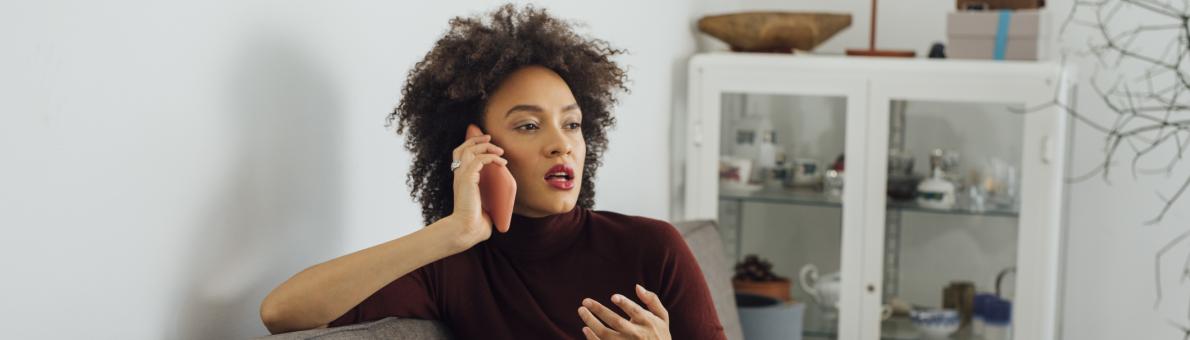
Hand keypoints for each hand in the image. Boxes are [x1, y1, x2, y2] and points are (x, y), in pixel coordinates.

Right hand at [444, 124, 506, 250]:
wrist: (466, 230)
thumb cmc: (475, 224)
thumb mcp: (484, 207)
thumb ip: (489, 202)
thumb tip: (500, 207)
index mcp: (461, 180)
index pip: (460, 155)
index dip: (471, 146)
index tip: (487, 143)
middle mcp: (459, 176)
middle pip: (462, 148)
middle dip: (476, 139)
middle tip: (489, 137)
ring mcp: (461, 176)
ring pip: (469, 150)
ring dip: (485, 146)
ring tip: (500, 150)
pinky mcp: (467, 179)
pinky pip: (479, 160)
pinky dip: (491, 157)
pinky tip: (502, 163)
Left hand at [576, 284, 670, 339]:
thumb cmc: (660, 335)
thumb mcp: (662, 317)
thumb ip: (652, 300)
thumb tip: (637, 286)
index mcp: (647, 322)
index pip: (635, 311)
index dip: (625, 304)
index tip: (613, 297)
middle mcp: (637, 334)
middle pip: (616, 321)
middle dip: (599, 310)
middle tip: (585, 301)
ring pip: (605, 334)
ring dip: (591, 322)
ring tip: (582, 311)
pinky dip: (592, 338)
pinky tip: (585, 329)